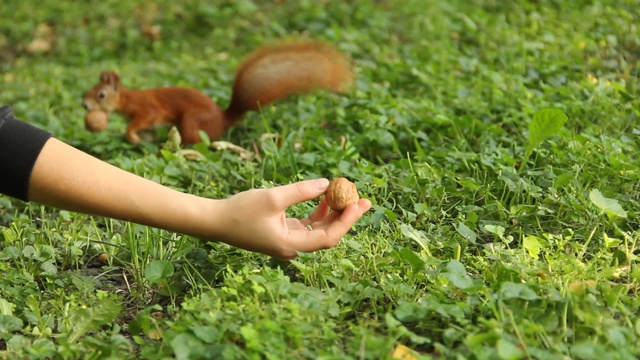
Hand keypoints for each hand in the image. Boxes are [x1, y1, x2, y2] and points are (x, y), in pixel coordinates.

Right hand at [214, 178, 371, 259]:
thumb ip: (300, 191)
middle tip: (365, 200)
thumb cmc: (240, 210)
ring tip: (348, 194)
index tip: (359, 204)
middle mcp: (293, 247)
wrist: (215, 221)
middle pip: (328, 235)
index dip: (346, 221)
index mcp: (291, 245)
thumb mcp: (273, 197)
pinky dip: (319, 212)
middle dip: (346, 217)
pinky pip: (308, 225)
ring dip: (334, 213)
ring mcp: (289, 241)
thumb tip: (327, 184)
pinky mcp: (283, 233)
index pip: (328, 237)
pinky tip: (326, 197)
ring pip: (320, 230)